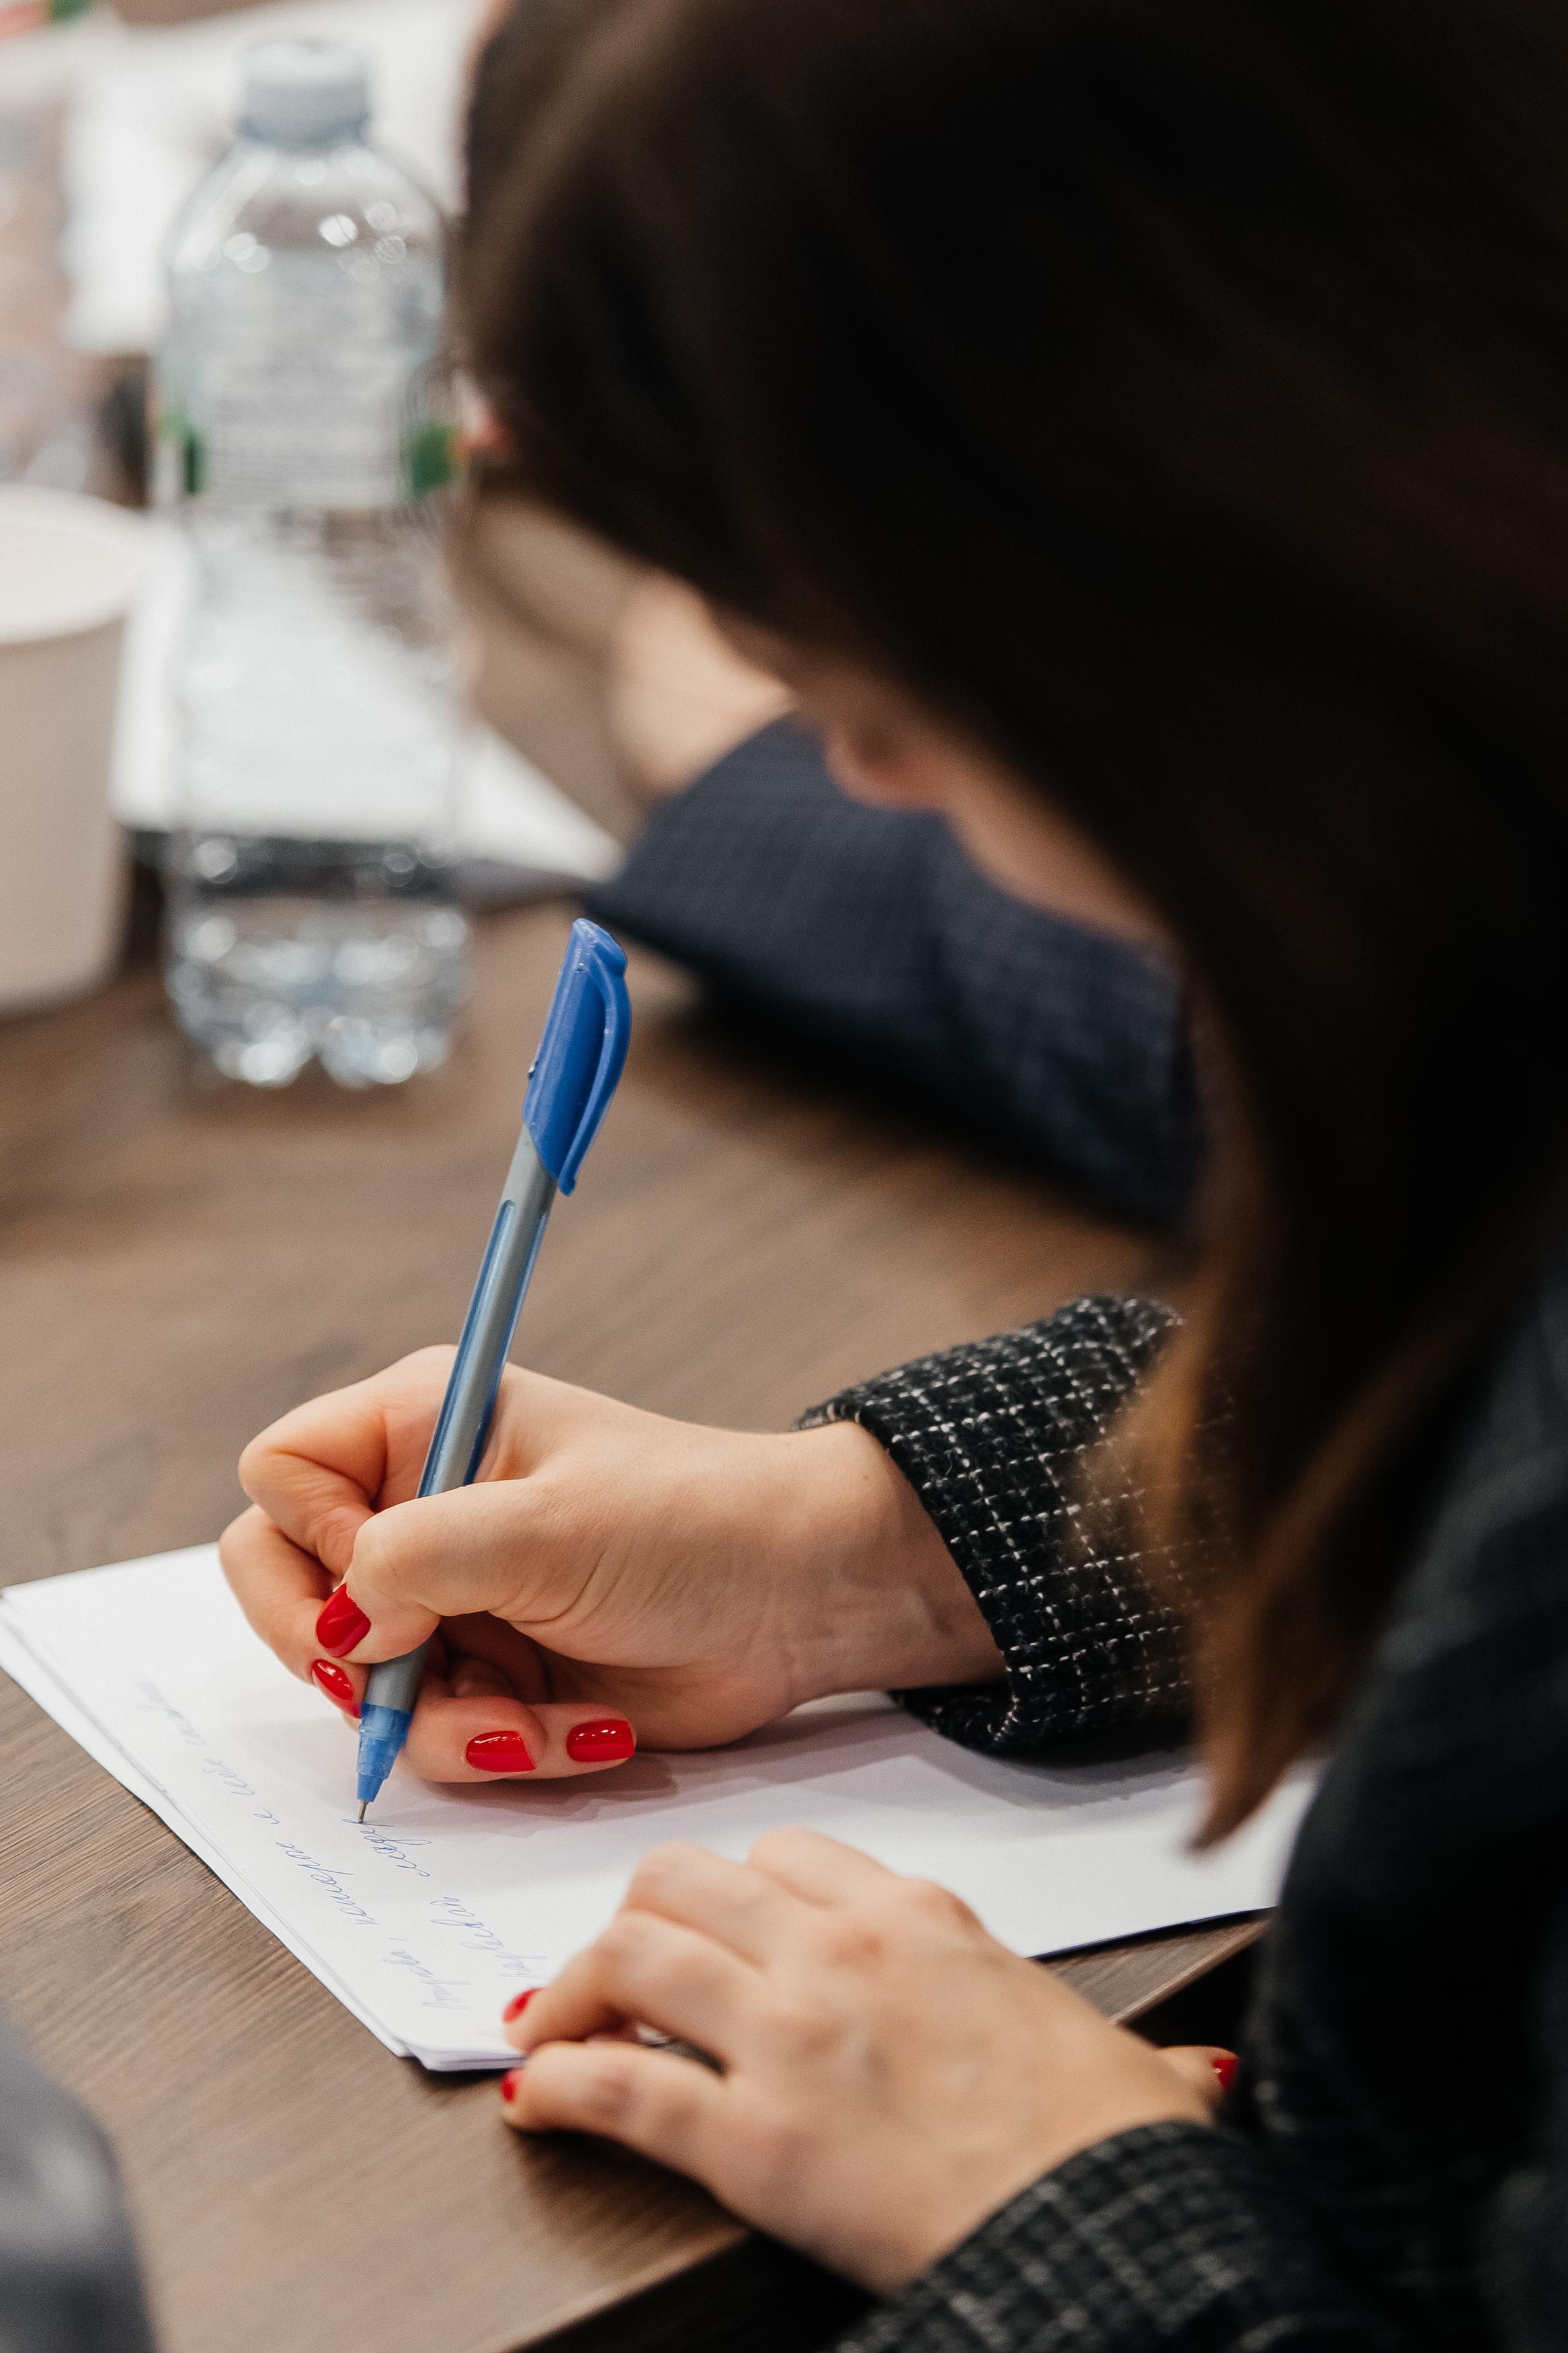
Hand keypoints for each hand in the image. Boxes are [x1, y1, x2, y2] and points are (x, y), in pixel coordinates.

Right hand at [220, 1350, 1000, 1782]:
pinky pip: (441, 1735)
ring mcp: (455, 1597)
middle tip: (405, 1689)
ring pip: (365, 1689)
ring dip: (453, 1725)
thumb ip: (416, 1560)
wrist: (803, 1600)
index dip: (311, 1543)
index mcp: (423, 1426)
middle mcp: (423, 1506)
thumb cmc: (694, 1524)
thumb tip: (340, 1628)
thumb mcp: (549, 1527)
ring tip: (544, 1721)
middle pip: (293, 1593)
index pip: (282, 1476)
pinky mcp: (495, 1672)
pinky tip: (590, 1729)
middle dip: (355, 1666)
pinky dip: (508, 1746)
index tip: (385, 1587)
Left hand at [498, 1830, 1224, 2291]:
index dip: (726, 1889)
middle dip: (632, 1917)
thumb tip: (1190, 2077)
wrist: (1102, 2229)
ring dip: (578, 1989)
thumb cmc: (1113, 2150)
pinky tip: (539, 2097)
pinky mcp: (752, 2141)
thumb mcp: (1120, 2059)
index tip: (705, 1921)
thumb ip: (1134, 2049)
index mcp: (919, 1920)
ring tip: (555, 2024)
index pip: (783, 1855)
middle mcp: (841, 1952)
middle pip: (683, 1880)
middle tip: (613, 1967)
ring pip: (635, 1952)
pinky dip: (563, 2086)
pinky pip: (621, 2086)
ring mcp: (790, 2036)